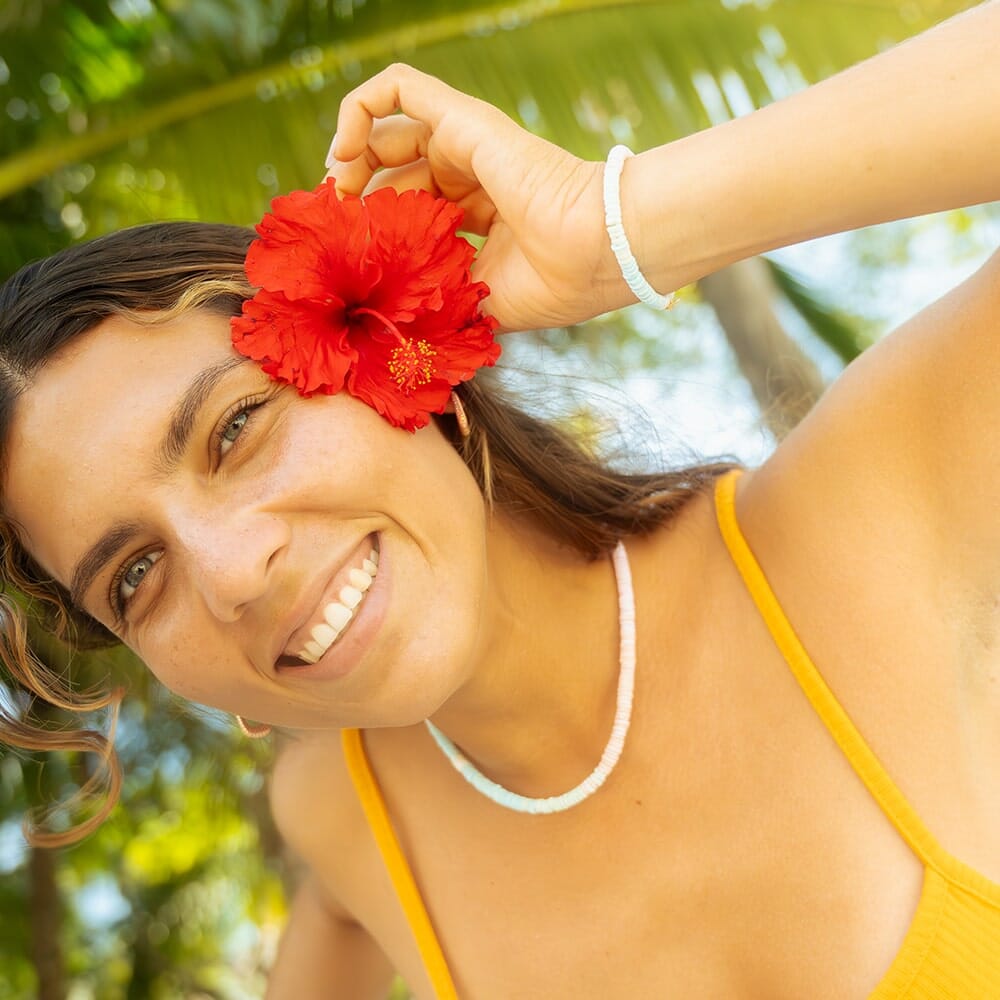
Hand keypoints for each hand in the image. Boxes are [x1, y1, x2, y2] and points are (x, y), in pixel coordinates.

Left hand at [328, 64, 621, 331]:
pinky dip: (359, 108)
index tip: (351, 251)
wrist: (591, 255)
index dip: (376, 225)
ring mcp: (468, 143)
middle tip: (338, 220)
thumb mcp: (477, 301)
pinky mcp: (462, 119)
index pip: (414, 209)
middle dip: (357, 192)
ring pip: (391, 129)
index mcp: (479, 215)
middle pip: (395, 170)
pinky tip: (343, 151)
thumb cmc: (548, 286)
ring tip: (337, 188)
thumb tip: (394, 326)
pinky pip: (399, 88)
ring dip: (352, 153)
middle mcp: (471, 176)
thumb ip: (438, 300)